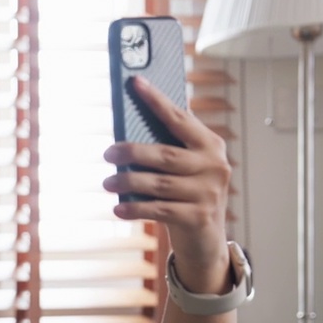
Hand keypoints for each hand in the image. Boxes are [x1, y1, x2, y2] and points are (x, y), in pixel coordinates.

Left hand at [101, 75, 230, 282]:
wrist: (206, 240)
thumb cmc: (187, 195)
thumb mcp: (185, 169)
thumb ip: (167, 148)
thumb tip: (126, 131)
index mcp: (210, 145)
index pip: (180, 118)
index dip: (156, 100)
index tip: (135, 82)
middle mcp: (214, 166)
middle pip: (165, 154)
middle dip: (132, 152)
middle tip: (108, 152)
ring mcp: (208, 193)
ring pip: (159, 183)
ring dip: (128, 182)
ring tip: (107, 182)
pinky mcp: (199, 217)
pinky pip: (159, 209)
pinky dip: (135, 208)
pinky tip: (118, 208)